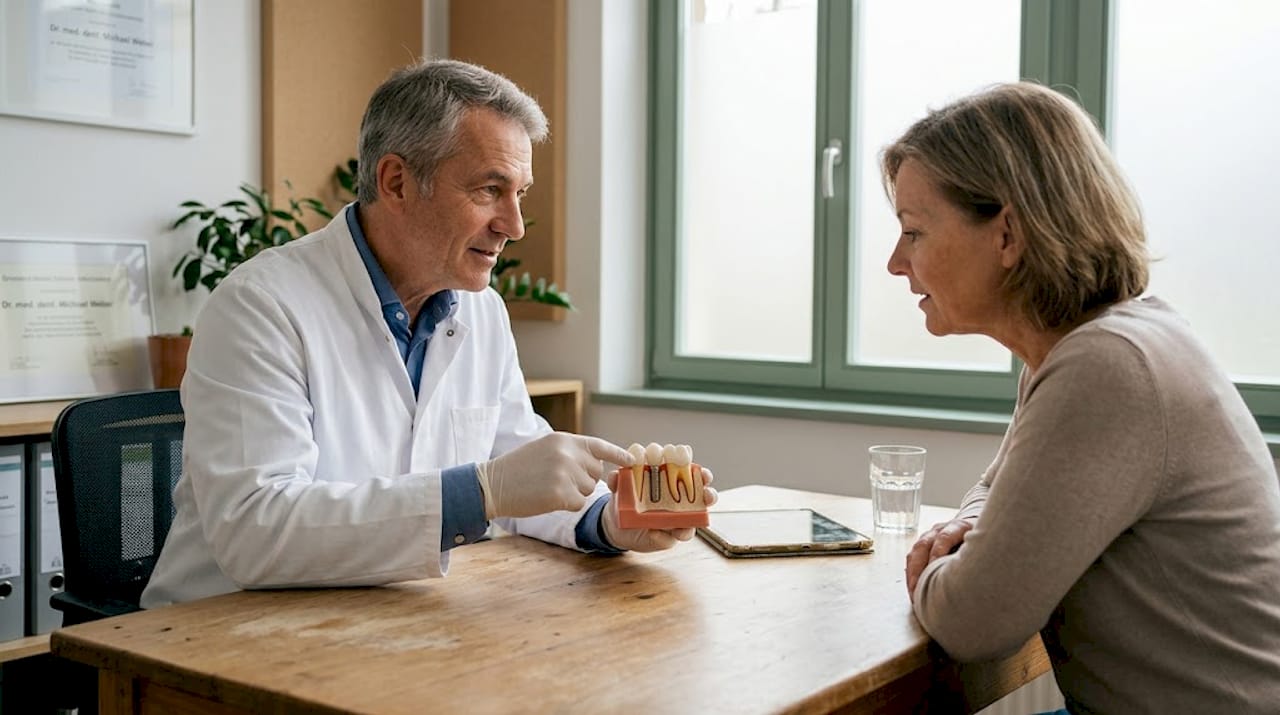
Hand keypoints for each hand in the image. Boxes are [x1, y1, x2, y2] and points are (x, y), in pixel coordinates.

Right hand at [476, 432, 632, 518]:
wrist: (493, 484)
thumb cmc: (517, 468)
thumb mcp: (545, 448)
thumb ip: (570, 452)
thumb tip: (598, 463)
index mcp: (564, 439)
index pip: (599, 446)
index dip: (617, 454)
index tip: (632, 461)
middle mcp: (568, 453)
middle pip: (596, 472)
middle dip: (584, 480)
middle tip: (556, 480)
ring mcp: (565, 473)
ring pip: (588, 490)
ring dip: (574, 493)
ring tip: (548, 487)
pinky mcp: (561, 494)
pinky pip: (578, 504)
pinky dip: (566, 505)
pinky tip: (547, 498)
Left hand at [600, 467, 718, 551]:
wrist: (617, 525)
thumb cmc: (625, 500)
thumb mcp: (620, 488)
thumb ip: (618, 480)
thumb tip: (616, 475)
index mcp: (671, 483)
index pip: (692, 475)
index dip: (699, 472)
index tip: (699, 470)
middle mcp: (680, 501)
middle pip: (702, 496)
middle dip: (709, 494)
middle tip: (706, 494)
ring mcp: (677, 520)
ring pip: (695, 519)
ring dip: (695, 521)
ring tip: (687, 521)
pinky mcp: (668, 537)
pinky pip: (670, 539)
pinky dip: (663, 536)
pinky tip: (654, 533)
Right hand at [905, 518, 973, 599]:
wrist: (975, 527)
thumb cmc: (981, 541)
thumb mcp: (983, 545)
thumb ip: (977, 556)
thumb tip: (973, 577)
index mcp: (958, 527)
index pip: (944, 538)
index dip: (937, 554)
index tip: (934, 573)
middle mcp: (940, 529)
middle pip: (923, 546)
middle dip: (918, 570)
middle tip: (918, 591)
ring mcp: (930, 536)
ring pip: (914, 553)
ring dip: (912, 575)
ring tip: (913, 594)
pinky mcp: (924, 545)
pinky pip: (912, 559)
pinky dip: (911, 575)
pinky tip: (913, 589)